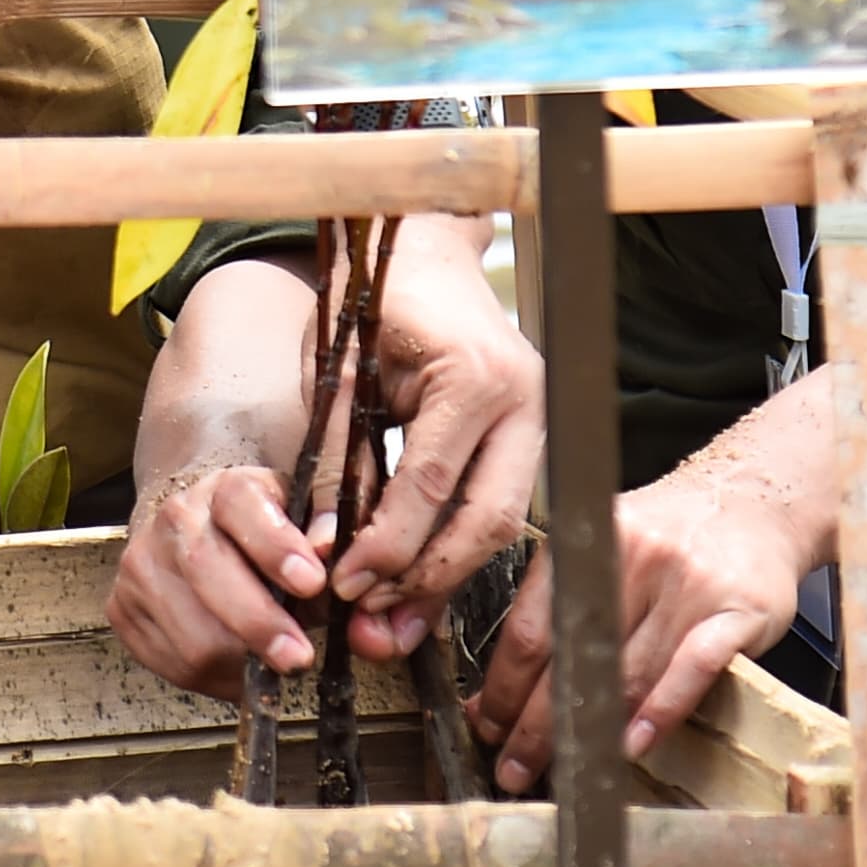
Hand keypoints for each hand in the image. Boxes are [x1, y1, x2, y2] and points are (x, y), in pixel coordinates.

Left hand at [105, 214, 540, 694]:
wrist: (424, 245)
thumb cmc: (374, 298)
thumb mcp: (340, 370)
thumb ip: (337, 457)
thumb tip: (326, 547)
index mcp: (473, 376)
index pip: (432, 484)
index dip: (388, 545)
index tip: (344, 583)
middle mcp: (524, 400)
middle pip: (487, 520)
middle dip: (428, 581)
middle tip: (373, 622)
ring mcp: (540, 417)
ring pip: (502, 523)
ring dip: (445, 579)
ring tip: (391, 622)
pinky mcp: (533, 434)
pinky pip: (498, 505)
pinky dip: (456, 549)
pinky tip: (416, 586)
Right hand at [109, 257, 329, 694]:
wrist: (195, 527)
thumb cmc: (266, 534)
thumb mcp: (307, 521)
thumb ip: (331, 541)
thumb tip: (341, 564)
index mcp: (227, 487)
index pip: (246, 508)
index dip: (277, 547)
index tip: (313, 583)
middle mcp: (176, 517)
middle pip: (207, 573)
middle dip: (257, 622)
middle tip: (297, 656)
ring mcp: (141, 562)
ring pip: (188, 629)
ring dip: (237, 660)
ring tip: (272, 665)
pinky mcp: (123, 606)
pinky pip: (168, 660)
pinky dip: (210, 676)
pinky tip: (236, 666)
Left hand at [465, 450, 826, 793]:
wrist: (752, 501)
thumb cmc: (669, 535)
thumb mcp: (602, 546)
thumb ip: (560, 602)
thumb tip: (505, 686)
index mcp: (587, 543)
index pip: (531, 628)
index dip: (503, 687)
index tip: (487, 726)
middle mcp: (634, 557)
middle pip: (573, 657)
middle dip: (535, 724)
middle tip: (514, 767)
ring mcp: (688, 584)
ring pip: (629, 671)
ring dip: (593, 730)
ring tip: (568, 769)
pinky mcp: (737, 611)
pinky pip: (693, 669)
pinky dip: (661, 711)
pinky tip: (636, 743)